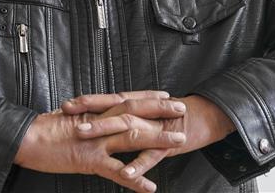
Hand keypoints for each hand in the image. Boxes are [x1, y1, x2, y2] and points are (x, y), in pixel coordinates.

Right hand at [14, 90, 185, 191]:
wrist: (26, 138)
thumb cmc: (44, 129)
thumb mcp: (69, 118)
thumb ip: (87, 116)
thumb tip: (96, 115)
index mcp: (95, 111)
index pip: (127, 99)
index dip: (148, 97)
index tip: (166, 95)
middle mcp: (100, 122)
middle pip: (136, 113)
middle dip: (160, 111)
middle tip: (181, 109)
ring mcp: (97, 141)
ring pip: (133, 137)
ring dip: (158, 139)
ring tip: (177, 141)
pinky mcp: (89, 160)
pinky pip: (116, 171)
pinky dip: (134, 178)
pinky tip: (149, 186)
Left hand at [63, 93, 236, 183]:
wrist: (208, 116)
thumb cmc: (178, 116)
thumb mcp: (150, 114)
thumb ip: (131, 115)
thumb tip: (108, 118)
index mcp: (139, 107)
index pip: (109, 100)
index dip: (88, 102)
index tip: (66, 104)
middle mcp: (143, 115)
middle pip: (113, 110)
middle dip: (88, 113)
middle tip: (66, 116)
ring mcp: (154, 129)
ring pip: (127, 129)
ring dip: (104, 131)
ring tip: (84, 138)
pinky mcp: (167, 145)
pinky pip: (151, 156)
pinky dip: (138, 165)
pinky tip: (127, 174)